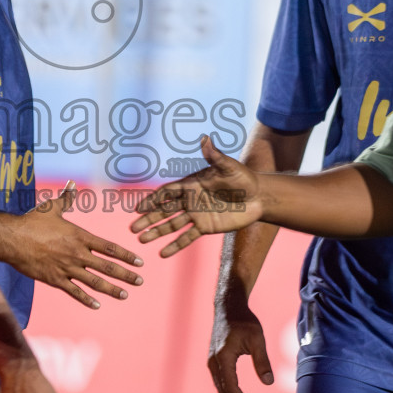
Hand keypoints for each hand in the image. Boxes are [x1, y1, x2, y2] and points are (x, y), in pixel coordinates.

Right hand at [11, 185, 143, 309]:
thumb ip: (66, 199)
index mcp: (80, 237)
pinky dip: (86, 299)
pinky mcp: (55, 279)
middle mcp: (78, 254)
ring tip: (124, 295)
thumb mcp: (52, 208)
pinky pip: (74, 291)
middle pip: (108, 267)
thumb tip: (72, 184)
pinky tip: (96, 305)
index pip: (110, 248)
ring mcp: (67, 268)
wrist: (13, 239)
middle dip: (126, 275)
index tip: (139, 262)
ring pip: (95, 281)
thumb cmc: (32, 222)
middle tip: (140, 281)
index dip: (126, 255)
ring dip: (111, 289)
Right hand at [133, 137, 263, 256]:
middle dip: (148, 219)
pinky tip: (163, 253)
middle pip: (164, 210)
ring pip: (172, 225)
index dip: (151, 200)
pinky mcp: (206, 227)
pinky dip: (175, 245)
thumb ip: (214, 156)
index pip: (166, 193)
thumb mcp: (229, 166)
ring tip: (142, 240)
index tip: (137, 209)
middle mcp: (190, 200)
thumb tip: (206, 139)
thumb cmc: (243, 178)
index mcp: (191, 185)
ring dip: (157, 232)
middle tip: (133, 229)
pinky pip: (187, 237)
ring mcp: (197, 214)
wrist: (259, 197)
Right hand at [207, 293, 273, 392]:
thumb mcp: (257, 338)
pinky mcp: (215, 361)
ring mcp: (212, 362)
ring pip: (222, 389)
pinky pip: (221, 383)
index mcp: (223, 358)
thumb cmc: (244, 321)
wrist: (228, 307)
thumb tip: (269, 383)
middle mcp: (214, 363)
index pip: (232, 388)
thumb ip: (262, 360)